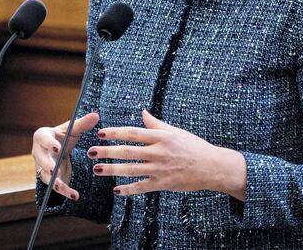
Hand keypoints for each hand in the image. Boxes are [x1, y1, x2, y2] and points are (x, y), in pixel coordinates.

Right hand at [32, 111, 99, 199]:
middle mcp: (38, 152)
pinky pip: (54, 186)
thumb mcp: (72, 130)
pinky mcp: (48, 178)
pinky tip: (74, 195)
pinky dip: (64, 191)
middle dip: (47, 164)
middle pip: (41, 159)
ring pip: (45, 175)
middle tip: (54, 170)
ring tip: (60, 185)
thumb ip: (83, 123)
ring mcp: (41, 167)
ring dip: (53, 181)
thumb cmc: (63, 136)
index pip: (43, 139)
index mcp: (42, 136)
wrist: (58, 149)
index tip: (57, 147)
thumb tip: (96, 115)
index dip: (49, 143)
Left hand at [89, 109, 246, 200]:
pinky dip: (128, 189)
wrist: (212, 167)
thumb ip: (156, 124)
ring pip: (131, 170)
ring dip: (112, 170)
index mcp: (162, 137)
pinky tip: (116, 190)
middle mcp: (159, 152)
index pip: (133, 133)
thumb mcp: (176, 132)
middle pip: (127, 151)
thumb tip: (143, 112)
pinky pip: (142, 187)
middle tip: (90, 152)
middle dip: (107, 152)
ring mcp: (160, 169)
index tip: (101, 133)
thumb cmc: (194, 147)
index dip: (115, 133)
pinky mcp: (163, 184)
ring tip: (96, 169)